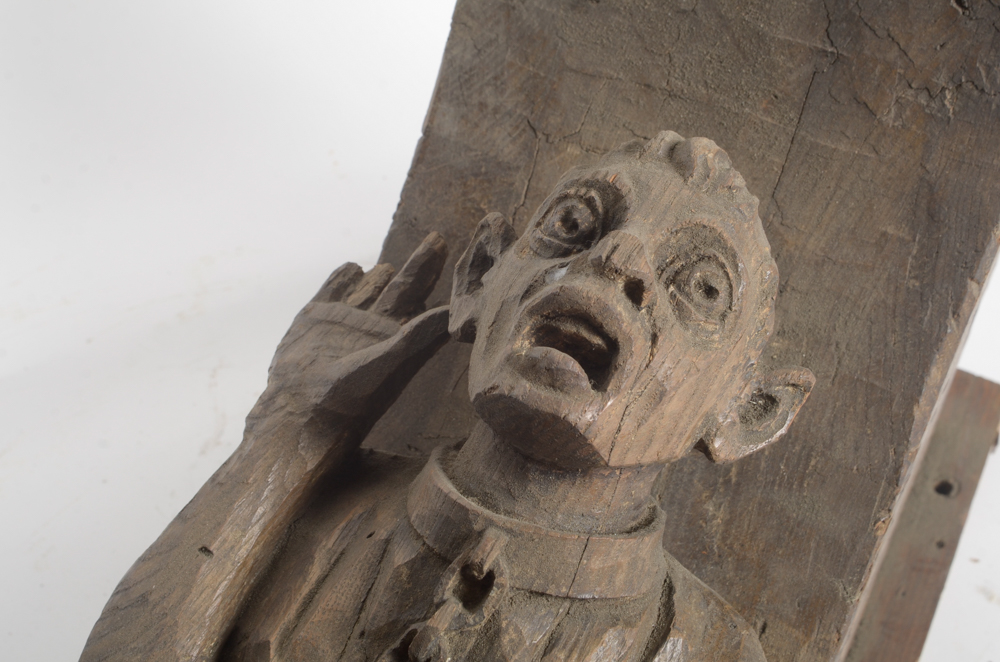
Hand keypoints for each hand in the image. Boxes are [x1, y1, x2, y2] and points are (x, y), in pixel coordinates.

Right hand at [262, 232, 449, 414]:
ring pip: (369, 286)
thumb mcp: (387, 365)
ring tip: (396, 264)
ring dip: (381, 273)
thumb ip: (416, 338)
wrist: (298, 413)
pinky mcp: (315, 317)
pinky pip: (334, 288)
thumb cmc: (348, 399)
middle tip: (437, 239)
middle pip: (402, 286)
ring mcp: (346, 319)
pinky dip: (344, 276)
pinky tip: (354, 268)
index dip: (430, 267)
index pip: (418, 291)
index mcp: (397, 334)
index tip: (443, 243)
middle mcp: (375, 325)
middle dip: (419, 263)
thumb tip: (451, 312)